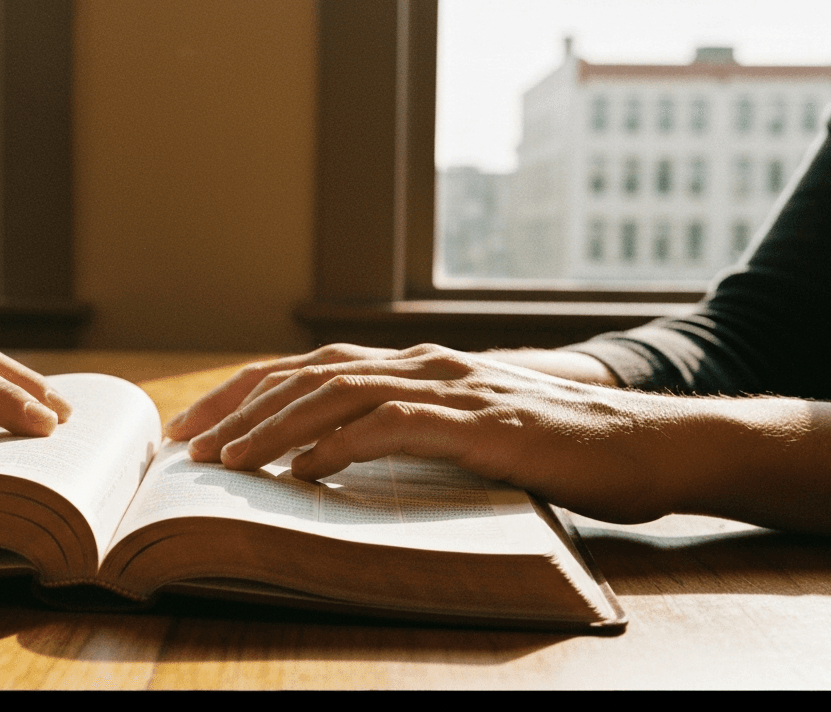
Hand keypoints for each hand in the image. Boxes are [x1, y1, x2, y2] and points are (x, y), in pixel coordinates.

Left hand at [171, 343, 693, 523]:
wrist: (643, 445)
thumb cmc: (550, 447)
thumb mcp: (460, 436)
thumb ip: (401, 435)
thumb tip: (324, 461)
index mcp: (413, 368)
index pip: (307, 371)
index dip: (244, 394)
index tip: (194, 428)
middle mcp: (423, 365)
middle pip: (309, 375)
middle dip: (240, 408)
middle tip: (187, 446)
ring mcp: (454, 388)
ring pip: (342, 394)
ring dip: (277, 426)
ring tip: (228, 459)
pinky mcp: (485, 421)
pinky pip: (401, 425)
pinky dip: (348, 442)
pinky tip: (310, 466)